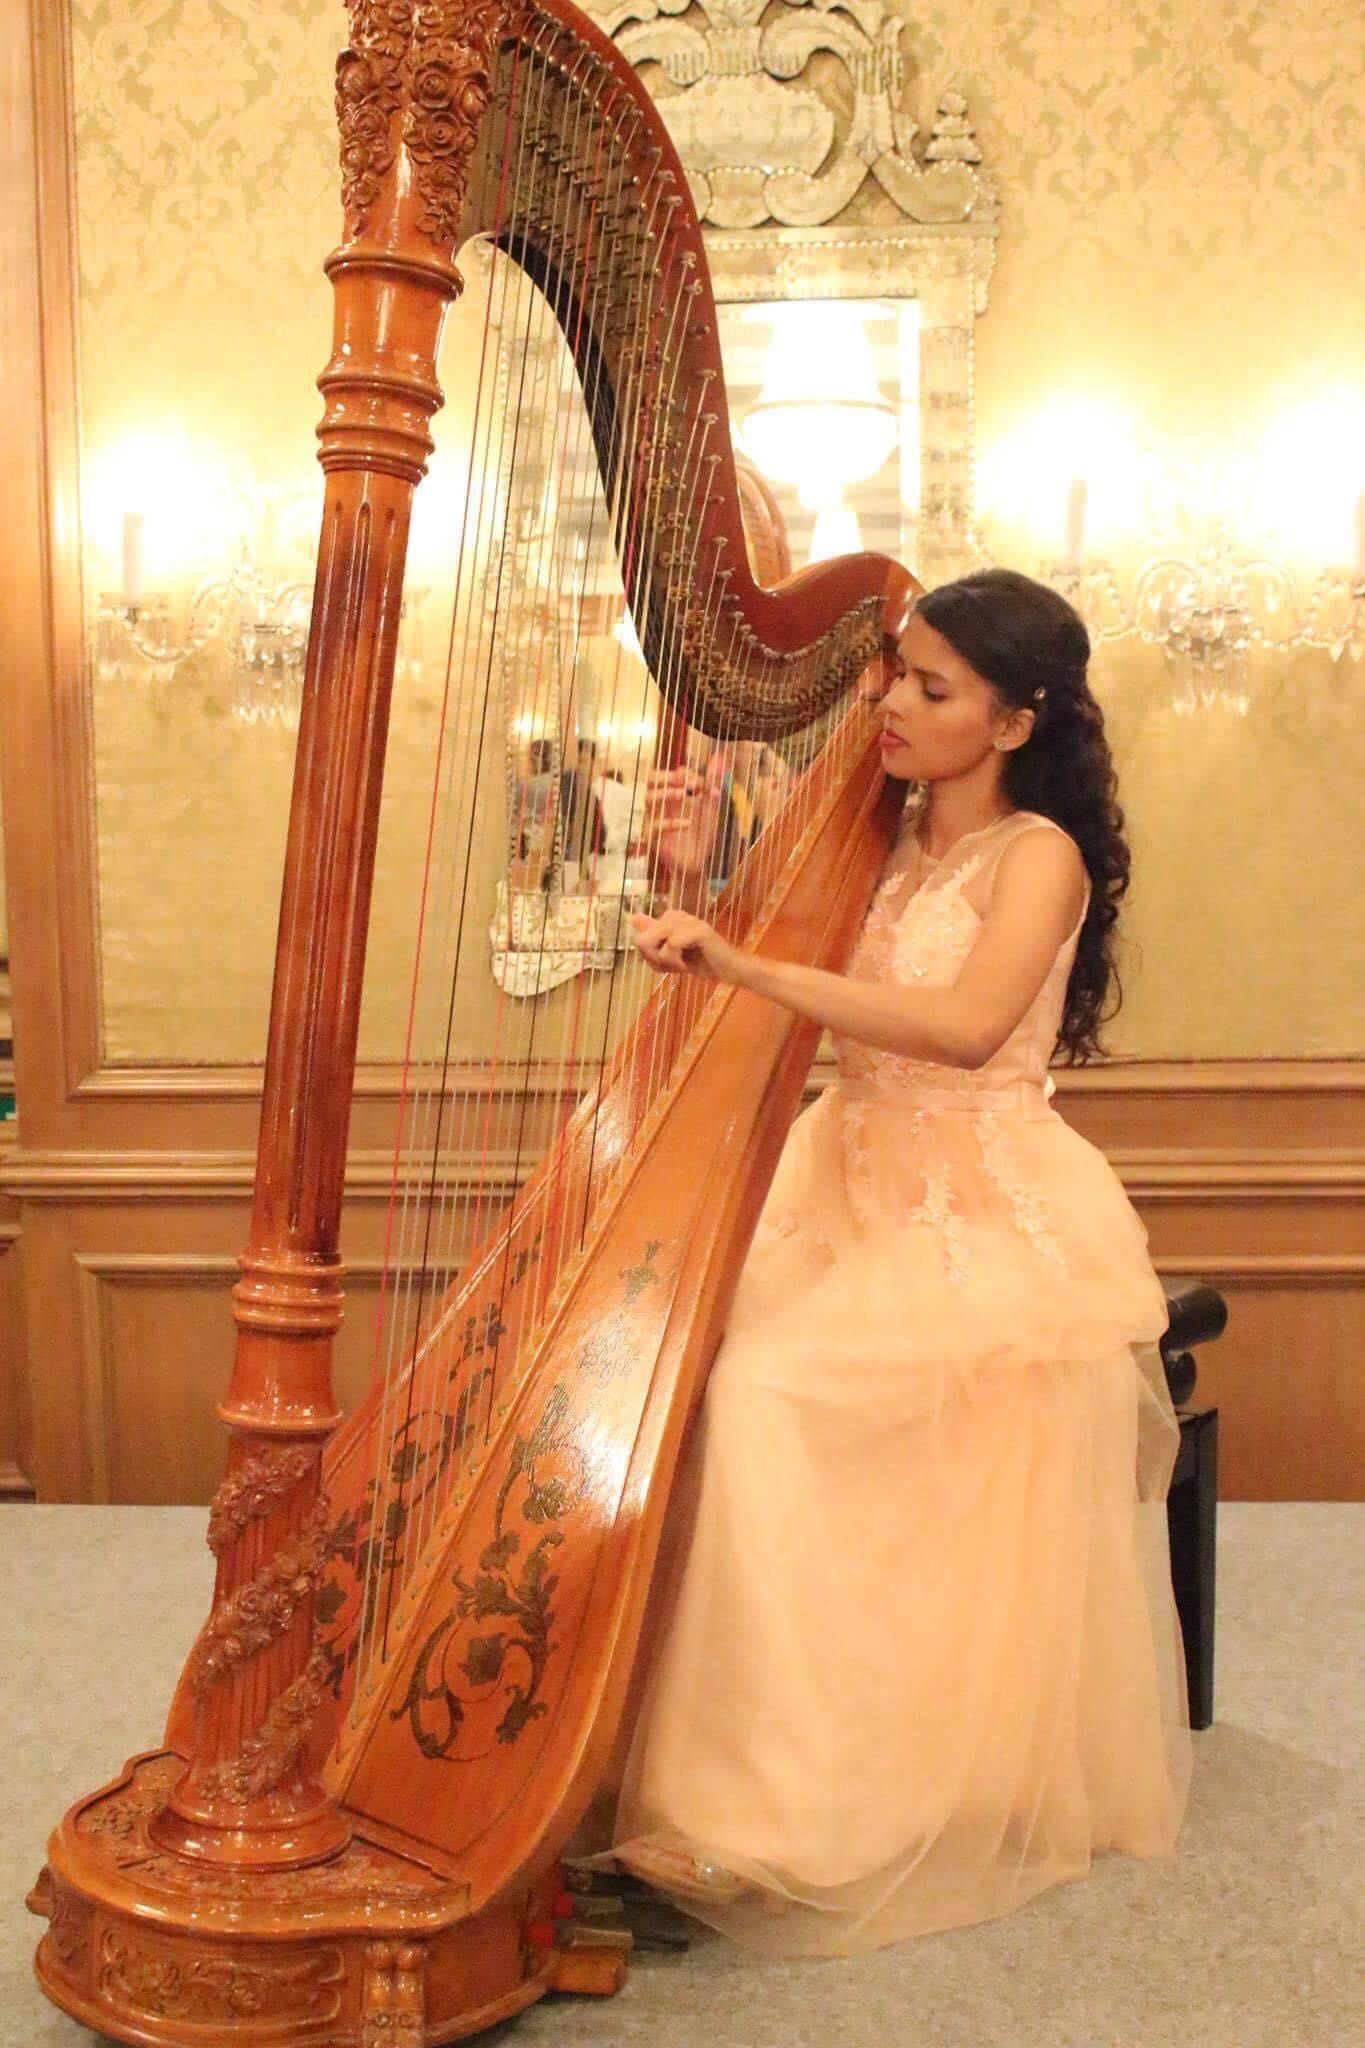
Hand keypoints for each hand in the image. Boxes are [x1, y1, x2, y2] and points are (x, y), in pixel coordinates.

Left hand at [629, 908, 742, 982]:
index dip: (649, 958)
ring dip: (665, 962)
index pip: (640, 939)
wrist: (729, 970)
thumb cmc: (702, 961)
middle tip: (673, 967)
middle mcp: (677, 914)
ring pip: (655, 942)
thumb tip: (633, 917)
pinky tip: (686, 967)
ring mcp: (688, 920)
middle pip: (642, 940)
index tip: (666, 964)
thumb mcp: (670, 954)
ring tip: (681, 966)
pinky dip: (675, 962)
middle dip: (654, 960)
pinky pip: (671, 945)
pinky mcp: (698, 930)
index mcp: (670, 918)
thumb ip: (653, 937)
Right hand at [642, 767, 724, 882]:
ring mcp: (655, 818)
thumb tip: (720, 757)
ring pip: (648, 798)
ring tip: (684, 794)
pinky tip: (687, 823)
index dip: (688, 775)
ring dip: (666, 793)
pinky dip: (671, 822)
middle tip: (685, 782)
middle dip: (667, 776)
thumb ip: (713, 782)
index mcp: (673, 792)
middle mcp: (661, 803)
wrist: (698, 862)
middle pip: (651, 778)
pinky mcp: (654, 838)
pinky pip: (654, 826)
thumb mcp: (712, 806)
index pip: (673, 773)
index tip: (705, 785)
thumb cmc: (702, 833)